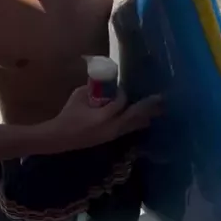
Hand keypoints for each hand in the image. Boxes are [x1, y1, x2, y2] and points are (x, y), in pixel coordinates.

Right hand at [47, 86, 161, 153]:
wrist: (59, 137)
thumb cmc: (68, 115)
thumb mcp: (79, 96)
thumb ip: (94, 89)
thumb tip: (105, 82)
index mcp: (102, 117)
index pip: (120, 103)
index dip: (122, 94)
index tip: (121, 88)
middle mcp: (111, 127)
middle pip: (134, 116)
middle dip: (147, 107)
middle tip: (161, 100)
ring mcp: (112, 135)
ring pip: (133, 125)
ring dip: (145, 116)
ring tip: (159, 110)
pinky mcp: (110, 138)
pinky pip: (128, 129)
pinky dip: (137, 122)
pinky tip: (145, 120)